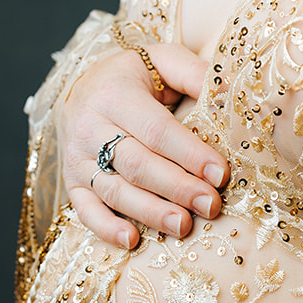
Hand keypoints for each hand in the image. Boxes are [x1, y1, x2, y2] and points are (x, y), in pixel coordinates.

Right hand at [60, 43, 229, 248]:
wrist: (81, 87)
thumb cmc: (134, 76)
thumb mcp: (162, 60)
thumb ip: (193, 73)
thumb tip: (230, 87)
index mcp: (116, 95)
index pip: (157, 130)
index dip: (190, 154)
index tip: (220, 173)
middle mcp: (90, 127)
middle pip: (137, 164)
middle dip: (177, 187)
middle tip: (210, 204)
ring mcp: (77, 158)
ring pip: (114, 190)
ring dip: (150, 212)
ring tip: (183, 226)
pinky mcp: (71, 182)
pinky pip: (85, 210)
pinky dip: (106, 229)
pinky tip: (132, 241)